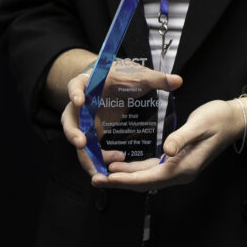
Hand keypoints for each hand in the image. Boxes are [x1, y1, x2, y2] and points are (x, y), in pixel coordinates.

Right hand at [61, 61, 182, 178]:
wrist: (115, 84)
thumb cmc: (123, 77)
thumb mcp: (139, 76)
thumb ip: (156, 79)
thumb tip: (177, 80)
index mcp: (88, 84)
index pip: (76, 86)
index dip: (76, 94)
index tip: (80, 101)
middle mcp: (80, 105)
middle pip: (69, 119)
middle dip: (73, 132)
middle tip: (81, 143)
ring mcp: (83, 122)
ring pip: (78, 140)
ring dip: (86, 155)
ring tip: (97, 169)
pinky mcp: (91, 134)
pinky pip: (90, 150)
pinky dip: (97, 160)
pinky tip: (109, 170)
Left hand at [99, 98, 244, 189]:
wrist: (233, 120)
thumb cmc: (218, 119)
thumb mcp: (199, 124)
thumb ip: (181, 137)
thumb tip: (166, 150)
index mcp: (184, 167)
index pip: (149, 178)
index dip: (126, 180)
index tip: (106, 178)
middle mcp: (180, 173)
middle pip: (144, 183)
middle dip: (119, 182)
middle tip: (95, 179)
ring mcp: (179, 169)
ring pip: (147, 178)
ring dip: (126, 178)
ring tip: (103, 175)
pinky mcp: (178, 162)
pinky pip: (153, 171)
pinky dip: (136, 170)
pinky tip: (123, 167)